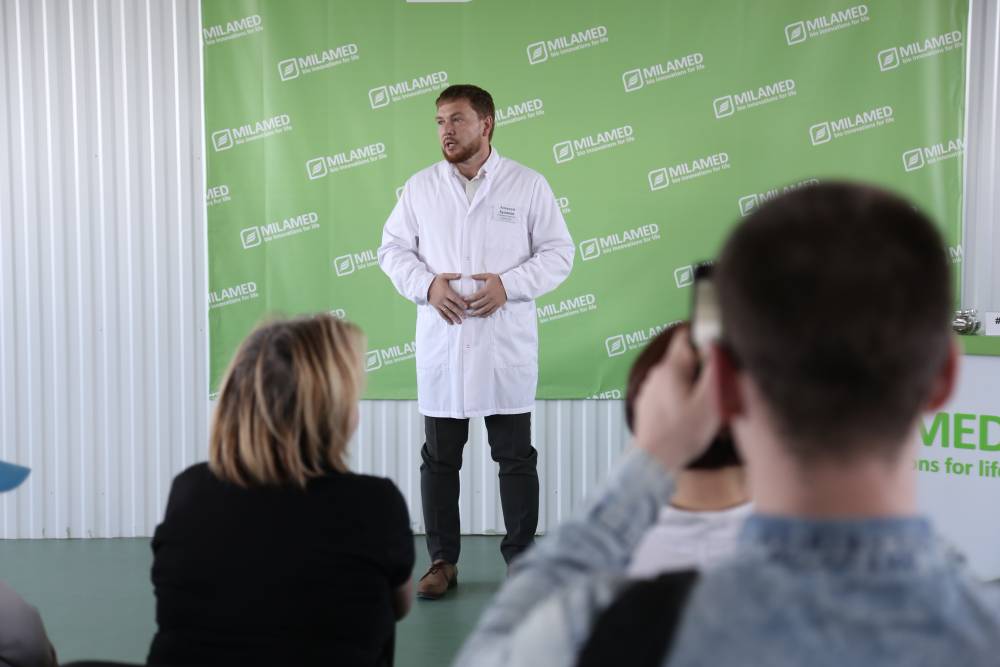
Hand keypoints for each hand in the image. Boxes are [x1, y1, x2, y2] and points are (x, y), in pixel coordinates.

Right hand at [428, 273, 465, 324]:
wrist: (424, 286)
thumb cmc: (435, 281)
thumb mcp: (443, 276)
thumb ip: (452, 276)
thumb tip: (461, 275)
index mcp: (446, 291)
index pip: (454, 298)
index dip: (460, 303)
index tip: (466, 307)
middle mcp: (442, 299)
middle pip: (452, 307)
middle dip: (459, 312)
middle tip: (465, 317)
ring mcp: (439, 304)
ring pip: (447, 312)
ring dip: (454, 317)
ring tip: (460, 322)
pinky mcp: (436, 307)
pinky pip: (441, 314)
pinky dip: (446, 319)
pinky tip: (451, 323)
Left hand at [467, 273, 506, 316]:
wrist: (509, 285)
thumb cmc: (497, 280)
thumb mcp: (488, 276)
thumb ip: (479, 276)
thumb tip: (469, 276)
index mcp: (487, 290)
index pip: (476, 296)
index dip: (469, 298)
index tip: (464, 299)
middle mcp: (490, 297)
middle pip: (479, 304)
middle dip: (472, 307)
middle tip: (466, 308)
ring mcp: (494, 302)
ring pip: (484, 310)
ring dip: (477, 313)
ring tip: (471, 314)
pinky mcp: (498, 306)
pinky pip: (491, 312)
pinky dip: (485, 315)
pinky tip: (480, 316)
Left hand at [633, 325, 720, 472]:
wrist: (653, 461)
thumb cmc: (682, 434)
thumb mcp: (709, 401)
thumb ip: (714, 370)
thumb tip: (717, 345)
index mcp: (671, 367)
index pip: (686, 336)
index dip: (705, 340)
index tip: (718, 356)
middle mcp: (657, 373)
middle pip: (685, 360)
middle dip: (703, 371)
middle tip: (717, 391)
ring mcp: (650, 389)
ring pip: (678, 379)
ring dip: (693, 388)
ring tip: (705, 410)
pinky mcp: (648, 404)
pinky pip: (669, 394)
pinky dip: (681, 401)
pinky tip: (689, 419)